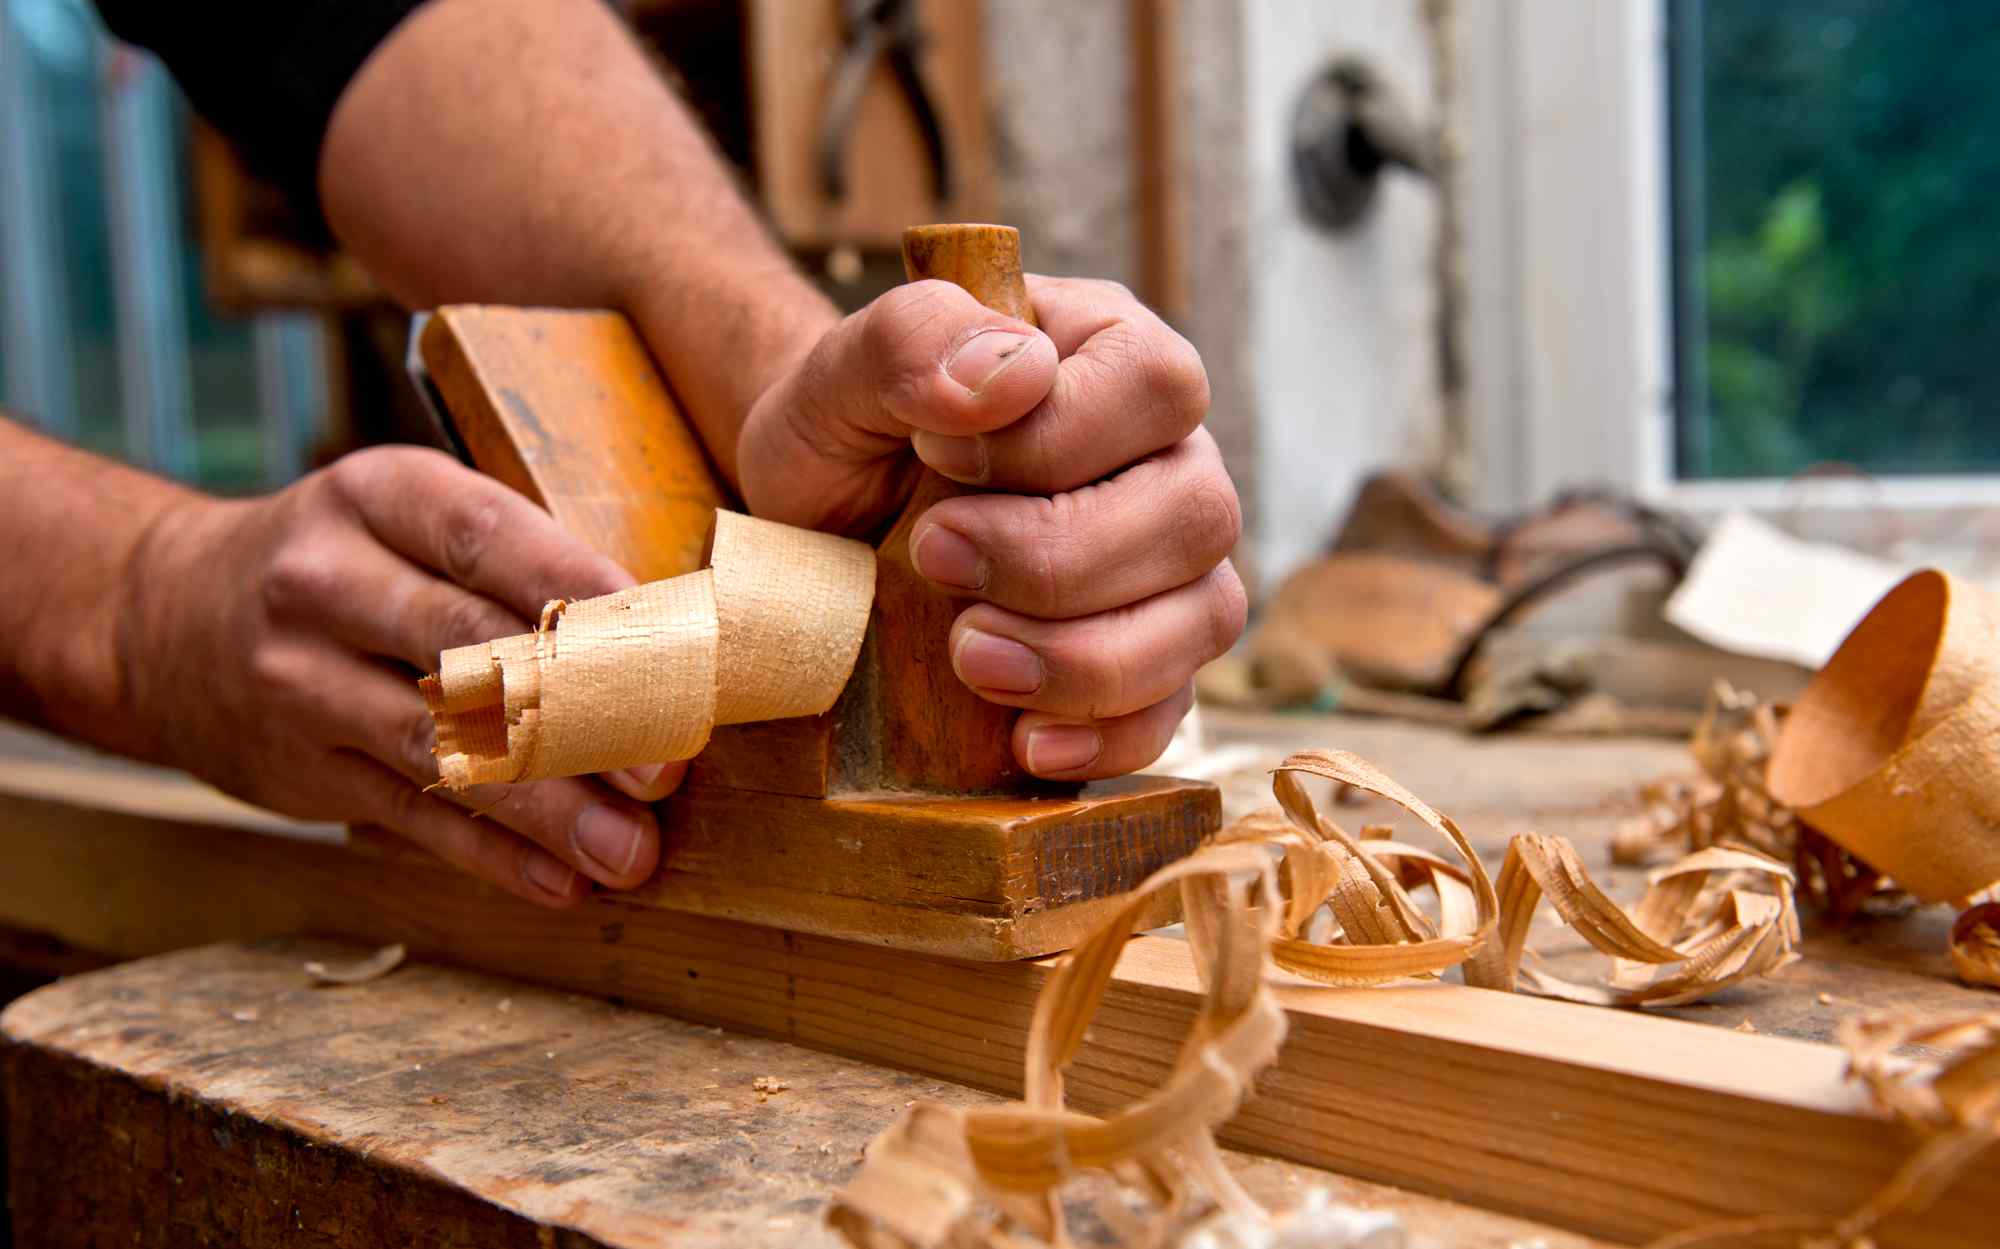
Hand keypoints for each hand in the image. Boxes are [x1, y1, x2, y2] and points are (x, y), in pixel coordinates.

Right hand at [117, 446, 681, 906]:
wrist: (164, 615)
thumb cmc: (352, 562)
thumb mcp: (411, 519)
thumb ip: (520, 565)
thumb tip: (667, 642)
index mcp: (379, 496)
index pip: (491, 541)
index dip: (582, 591)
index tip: (669, 641)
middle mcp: (328, 583)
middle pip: (471, 651)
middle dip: (580, 713)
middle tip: (667, 767)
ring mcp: (303, 682)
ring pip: (444, 750)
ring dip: (548, 809)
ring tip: (630, 853)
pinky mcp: (301, 771)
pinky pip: (412, 818)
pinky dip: (493, 856)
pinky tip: (561, 883)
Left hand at [737, 276, 1245, 779]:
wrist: (820, 531)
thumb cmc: (844, 437)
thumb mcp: (839, 375)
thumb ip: (911, 341)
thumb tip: (1014, 371)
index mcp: (1106, 356)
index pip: (1155, 384)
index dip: (1055, 437)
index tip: (938, 458)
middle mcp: (1165, 458)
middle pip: (1196, 513)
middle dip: (1057, 559)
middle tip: (932, 559)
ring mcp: (1169, 568)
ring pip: (1203, 618)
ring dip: (1084, 656)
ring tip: (968, 657)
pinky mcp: (1146, 661)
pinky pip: (1172, 710)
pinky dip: (1105, 735)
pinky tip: (1024, 739)